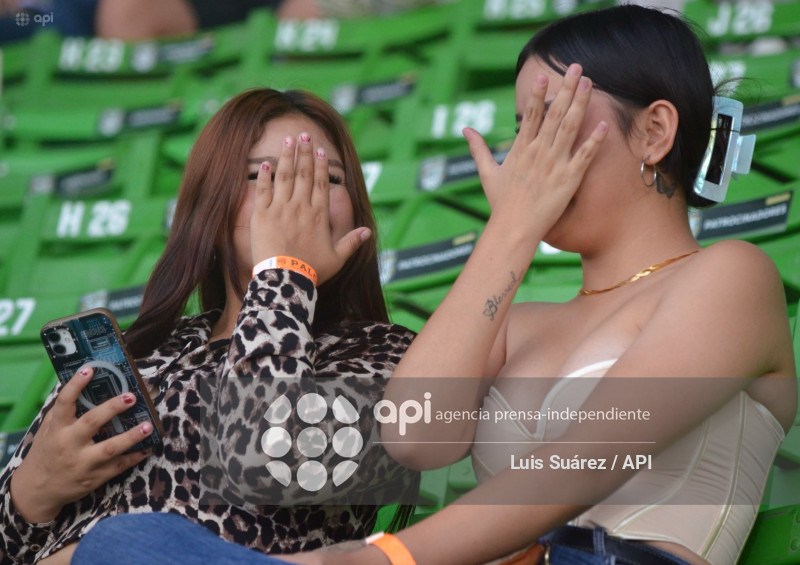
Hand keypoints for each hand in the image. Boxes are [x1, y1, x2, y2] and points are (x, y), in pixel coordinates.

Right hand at [9, 366, 152, 522]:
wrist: (37, 490)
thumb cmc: (46, 452)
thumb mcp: (48, 430)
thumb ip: (63, 411)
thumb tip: (83, 383)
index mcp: (56, 429)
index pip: (64, 403)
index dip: (75, 385)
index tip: (90, 370)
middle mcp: (69, 444)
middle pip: (92, 422)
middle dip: (112, 408)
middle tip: (131, 396)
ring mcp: (83, 463)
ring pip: (110, 448)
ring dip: (132, 436)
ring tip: (148, 425)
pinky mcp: (94, 478)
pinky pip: (118, 466)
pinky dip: (134, 457)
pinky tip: (148, 447)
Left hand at [249, 133, 369, 284]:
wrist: (285, 279)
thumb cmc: (312, 271)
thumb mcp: (337, 258)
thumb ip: (351, 242)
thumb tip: (367, 232)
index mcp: (319, 215)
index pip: (321, 183)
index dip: (321, 165)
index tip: (320, 150)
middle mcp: (301, 206)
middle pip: (304, 174)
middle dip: (304, 152)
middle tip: (304, 134)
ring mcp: (280, 209)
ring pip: (284, 176)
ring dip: (286, 156)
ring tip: (287, 140)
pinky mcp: (262, 215)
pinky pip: (263, 190)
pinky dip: (264, 176)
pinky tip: (265, 164)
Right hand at [464, 63, 607, 242]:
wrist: (514, 229)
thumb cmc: (500, 204)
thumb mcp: (486, 173)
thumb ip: (478, 148)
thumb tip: (465, 129)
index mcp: (521, 149)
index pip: (530, 114)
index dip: (537, 93)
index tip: (543, 75)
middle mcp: (538, 152)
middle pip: (555, 113)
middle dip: (566, 88)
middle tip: (575, 67)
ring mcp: (555, 164)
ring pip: (571, 127)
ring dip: (581, 103)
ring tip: (589, 83)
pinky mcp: (569, 179)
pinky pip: (584, 155)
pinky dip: (594, 139)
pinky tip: (603, 123)